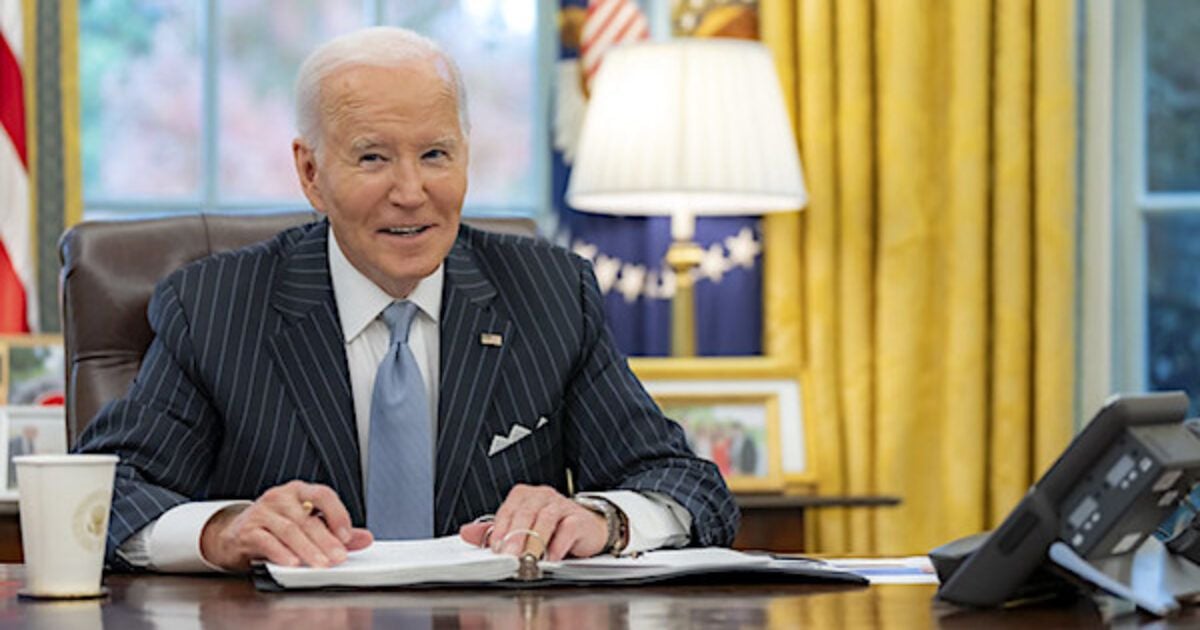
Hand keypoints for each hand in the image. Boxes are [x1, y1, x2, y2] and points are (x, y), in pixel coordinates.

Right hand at [200, 480, 372, 571]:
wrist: (234, 535)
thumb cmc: (274, 528)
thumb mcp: (306, 526)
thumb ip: (335, 532)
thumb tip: (365, 538)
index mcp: (299, 492)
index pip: (322, 494)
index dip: (337, 514)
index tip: (347, 536)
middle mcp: (280, 497)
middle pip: (307, 518)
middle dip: (325, 540)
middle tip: (338, 558)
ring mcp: (262, 512)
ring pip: (289, 529)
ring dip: (307, 549)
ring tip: (320, 564)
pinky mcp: (246, 530)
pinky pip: (265, 540)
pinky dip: (281, 552)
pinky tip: (292, 563)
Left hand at [458, 484, 607, 560]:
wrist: (585, 527)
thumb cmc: (550, 528)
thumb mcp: (519, 528)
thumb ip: (494, 531)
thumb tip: (467, 532)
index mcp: (524, 496)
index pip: (508, 510)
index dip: (500, 529)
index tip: (495, 548)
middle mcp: (542, 496)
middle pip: (525, 513)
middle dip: (515, 536)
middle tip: (509, 555)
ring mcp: (562, 505)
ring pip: (546, 519)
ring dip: (535, 540)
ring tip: (529, 558)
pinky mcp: (579, 519)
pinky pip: (567, 529)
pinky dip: (558, 545)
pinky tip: (551, 557)